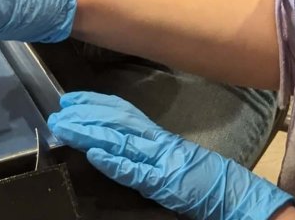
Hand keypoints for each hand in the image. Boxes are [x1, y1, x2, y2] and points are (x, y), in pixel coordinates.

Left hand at [49, 92, 293, 219]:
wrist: (235, 196)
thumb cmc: (206, 182)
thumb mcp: (173, 160)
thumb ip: (148, 151)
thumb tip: (117, 146)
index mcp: (160, 137)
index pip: (123, 114)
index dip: (96, 104)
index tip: (72, 99)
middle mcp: (158, 143)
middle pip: (116, 122)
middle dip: (85, 115)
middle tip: (58, 110)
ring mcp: (161, 161)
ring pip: (119, 141)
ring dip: (89, 133)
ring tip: (65, 127)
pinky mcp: (164, 182)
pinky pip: (135, 171)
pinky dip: (114, 162)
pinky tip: (94, 155)